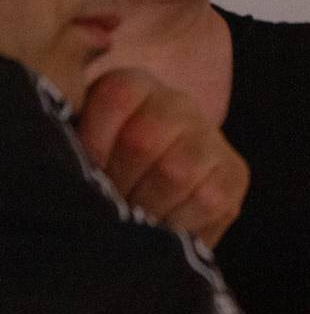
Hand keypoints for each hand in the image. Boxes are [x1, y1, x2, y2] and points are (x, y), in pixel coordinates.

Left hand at [76, 67, 247, 247]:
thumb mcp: (78, 148)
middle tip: (110, 206)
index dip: (96, 144)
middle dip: (120, 184)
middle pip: (145, 139)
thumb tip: (69, 136)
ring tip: (136, 219)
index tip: (89, 174)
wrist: (154, 205)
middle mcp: (177, 103)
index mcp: (132, 87)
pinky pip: (209, 199)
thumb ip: (68, 137)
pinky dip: (179, 222)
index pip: (117, 97)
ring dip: (149, 207)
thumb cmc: (106, 178)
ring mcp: (211, 137)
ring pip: (178, 172)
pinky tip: (165, 226)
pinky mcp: (236, 173)